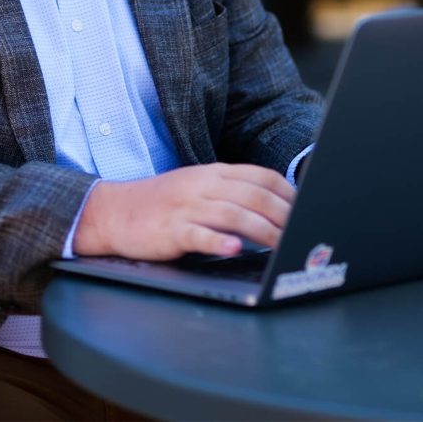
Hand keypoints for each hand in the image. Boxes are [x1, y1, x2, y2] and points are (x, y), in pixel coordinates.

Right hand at [73, 163, 294, 260]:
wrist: (115, 210)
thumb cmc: (161, 202)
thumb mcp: (197, 187)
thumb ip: (230, 192)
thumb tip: (272, 206)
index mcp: (213, 173)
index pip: (260, 176)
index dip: (288, 192)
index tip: (307, 208)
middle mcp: (203, 185)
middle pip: (253, 196)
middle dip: (284, 214)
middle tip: (303, 230)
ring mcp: (186, 206)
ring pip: (233, 214)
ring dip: (263, 230)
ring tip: (283, 244)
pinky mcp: (171, 229)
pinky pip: (198, 234)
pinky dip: (218, 241)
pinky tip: (234, 248)